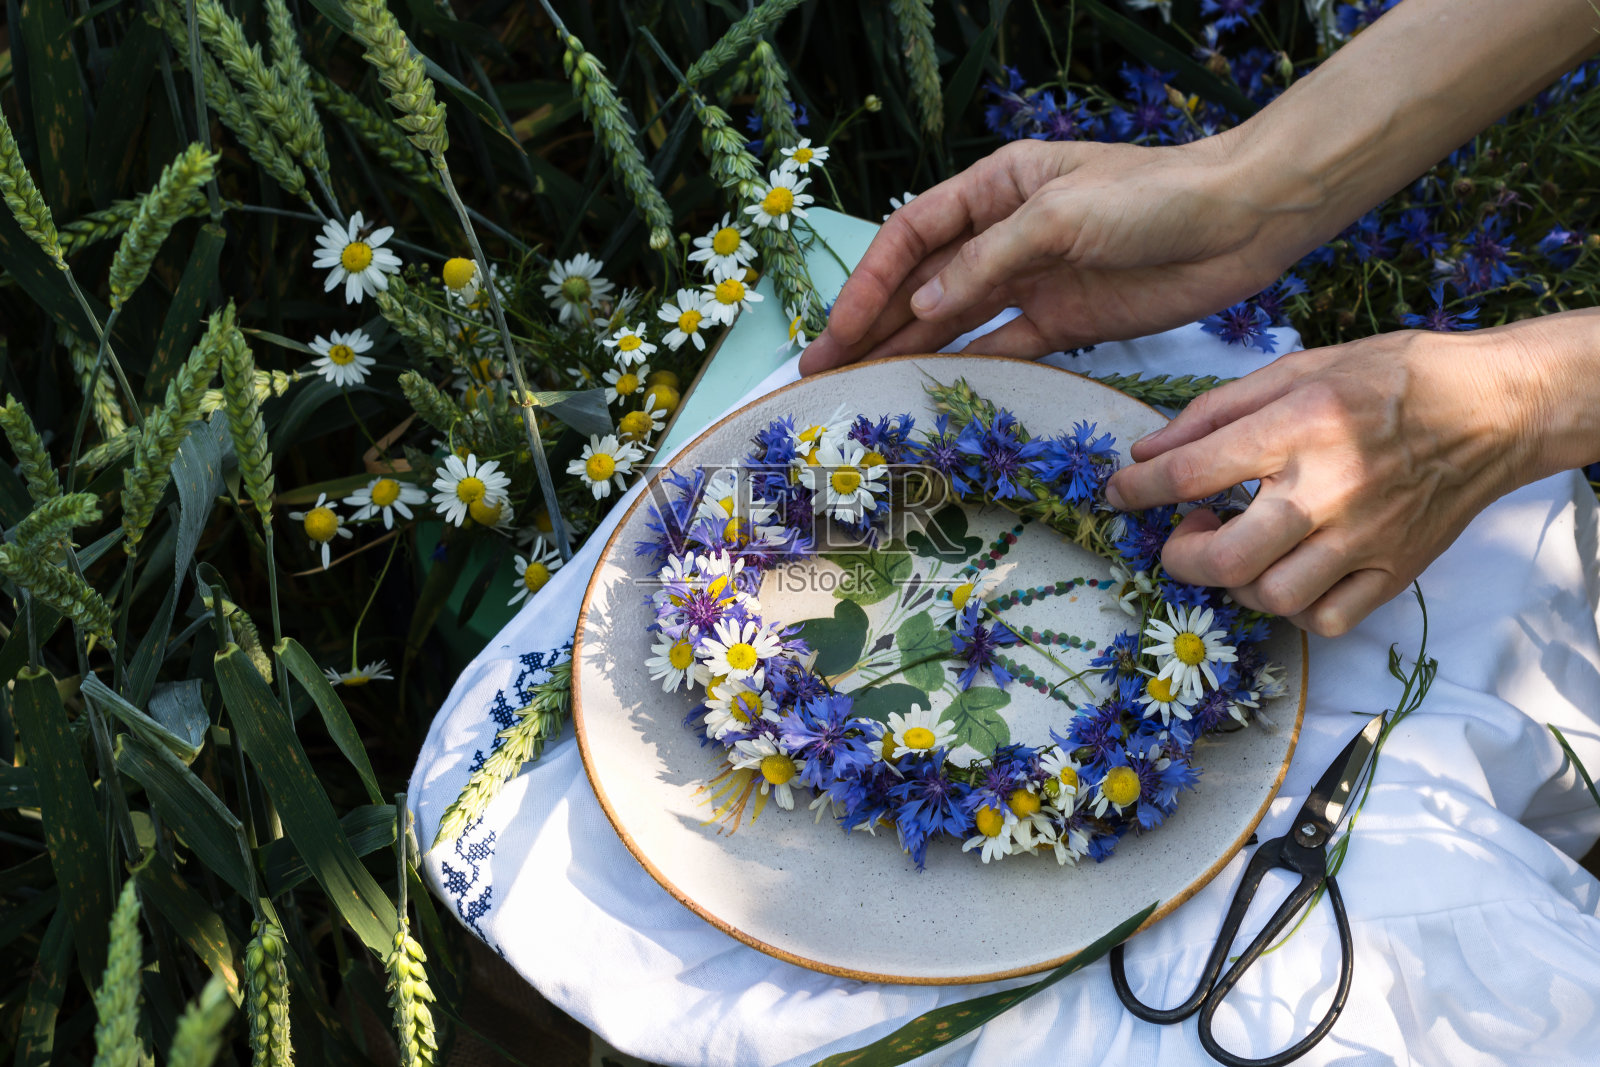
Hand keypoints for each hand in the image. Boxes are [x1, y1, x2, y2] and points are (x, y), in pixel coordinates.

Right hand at [799, 136, 1295, 374]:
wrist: (1242, 220)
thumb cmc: (1153, 194)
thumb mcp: (1059, 215)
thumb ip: (987, 261)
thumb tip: (923, 307)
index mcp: (995, 188)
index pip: (911, 237)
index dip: (866, 284)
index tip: (835, 331)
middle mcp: (1004, 234)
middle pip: (922, 284)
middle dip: (871, 325)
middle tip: (824, 372)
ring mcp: (1032, 280)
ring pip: (953, 321)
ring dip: (907, 352)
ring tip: (861, 388)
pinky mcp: (1065, 320)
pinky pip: (1001, 348)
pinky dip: (966, 369)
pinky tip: (928, 392)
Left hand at [1101, 326, 1561, 636]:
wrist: (1496, 407)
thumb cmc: (1392, 378)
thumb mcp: (1299, 368)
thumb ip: (1216, 411)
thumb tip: (1147, 450)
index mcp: (1301, 426)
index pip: (1192, 472)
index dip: (1137, 488)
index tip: (1119, 492)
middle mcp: (1330, 488)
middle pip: (1226, 558)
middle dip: (1182, 554)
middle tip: (1186, 532)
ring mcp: (1366, 537)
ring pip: (1271, 597)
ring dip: (1237, 582)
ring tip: (1242, 547)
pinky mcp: (1396, 570)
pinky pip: (1325, 620)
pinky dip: (1294, 607)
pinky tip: (1290, 573)